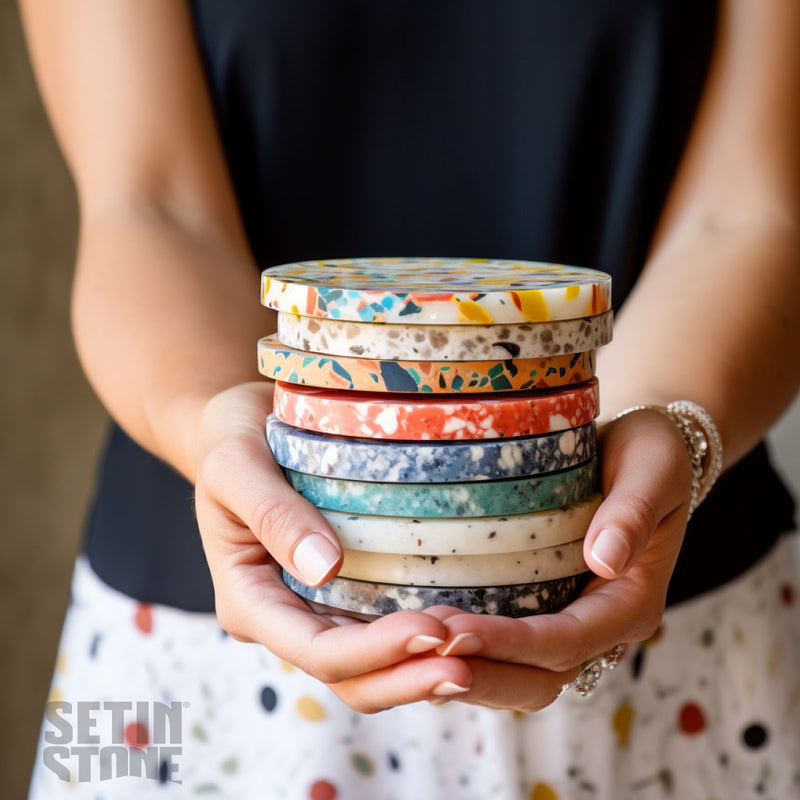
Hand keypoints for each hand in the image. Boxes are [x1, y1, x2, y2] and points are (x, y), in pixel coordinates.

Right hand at [192, 381, 472, 711]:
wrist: (240, 430)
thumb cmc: (233, 441)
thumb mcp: (236, 466)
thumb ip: (273, 514)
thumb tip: (326, 569)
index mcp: (249, 600)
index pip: (315, 649)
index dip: (373, 652)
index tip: (431, 631)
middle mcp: (282, 619)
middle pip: (347, 676)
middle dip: (405, 676)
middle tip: (466, 665)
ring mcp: (314, 611)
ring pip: (368, 669)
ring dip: (417, 670)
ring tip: (474, 655)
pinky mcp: (342, 593)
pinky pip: (381, 630)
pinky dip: (418, 641)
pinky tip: (461, 629)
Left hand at [423, 408, 693, 710]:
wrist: (649, 458)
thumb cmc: (652, 455)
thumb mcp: (652, 469)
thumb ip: (632, 513)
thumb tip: (604, 560)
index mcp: (633, 602)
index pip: (567, 640)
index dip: (510, 645)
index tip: (454, 634)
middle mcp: (605, 625)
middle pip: (542, 678)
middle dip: (481, 671)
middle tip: (420, 649)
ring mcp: (578, 623)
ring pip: (525, 677)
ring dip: (472, 672)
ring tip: (414, 653)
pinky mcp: (553, 610)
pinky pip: (514, 653)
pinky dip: (475, 656)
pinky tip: (429, 642)